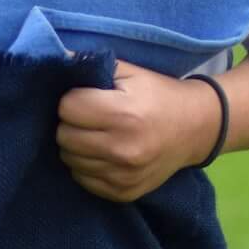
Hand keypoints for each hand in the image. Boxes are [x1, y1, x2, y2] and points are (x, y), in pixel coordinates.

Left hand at [55, 61, 221, 203]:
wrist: (196, 128)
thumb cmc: (158, 94)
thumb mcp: (130, 72)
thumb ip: (92, 65)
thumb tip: (52, 56)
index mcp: (123, 114)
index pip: (67, 108)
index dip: (73, 99)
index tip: (86, 97)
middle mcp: (122, 149)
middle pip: (64, 136)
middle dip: (71, 123)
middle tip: (89, 116)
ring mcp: (123, 175)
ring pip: (69, 159)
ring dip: (77, 145)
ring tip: (96, 134)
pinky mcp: (123, 193)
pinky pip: (82, 178)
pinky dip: (87, 165)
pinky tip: (104, 152)